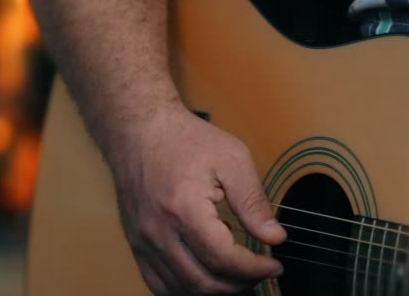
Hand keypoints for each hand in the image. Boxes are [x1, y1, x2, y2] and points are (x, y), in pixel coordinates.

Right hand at [110, 106, 286, 294]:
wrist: (139, 129)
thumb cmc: (182, 138)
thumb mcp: (231, 159)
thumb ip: (253, 202)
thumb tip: (274, 237)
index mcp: (184, 210)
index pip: (224, 260)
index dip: (254, 269)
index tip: (274, 265)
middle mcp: (158, 230)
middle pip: (202, 281)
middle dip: (237, 284)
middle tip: (257, 272)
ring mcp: (142, 238)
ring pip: (179, 287)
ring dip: (212, 289)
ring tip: (233, 275)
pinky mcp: (134, 240)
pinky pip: (155, 282)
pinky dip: (181, 289)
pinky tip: (201, 278)